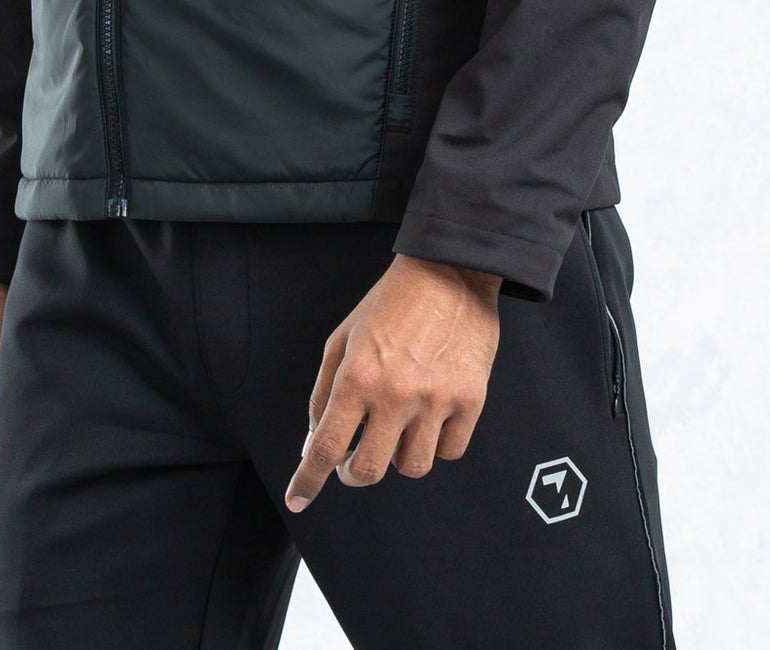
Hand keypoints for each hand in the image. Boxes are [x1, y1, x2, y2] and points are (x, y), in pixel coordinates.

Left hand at [284, 252, 503, 511]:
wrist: (450, 271)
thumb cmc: (392, 301)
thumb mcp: (343, 336)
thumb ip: (324, 390)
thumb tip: (315, 439)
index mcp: (357, 376)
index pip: (326, 446)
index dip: (308, 480)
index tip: (299, 498)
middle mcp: (395, 394)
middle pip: (368, 470)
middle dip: (354, 473)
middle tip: (354, 461)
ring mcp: (435, 399)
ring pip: (412, 467)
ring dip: (397, 456)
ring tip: (398, 429)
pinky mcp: (470, 399)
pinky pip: (450, 451)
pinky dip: (437, 445)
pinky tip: (431, 421)